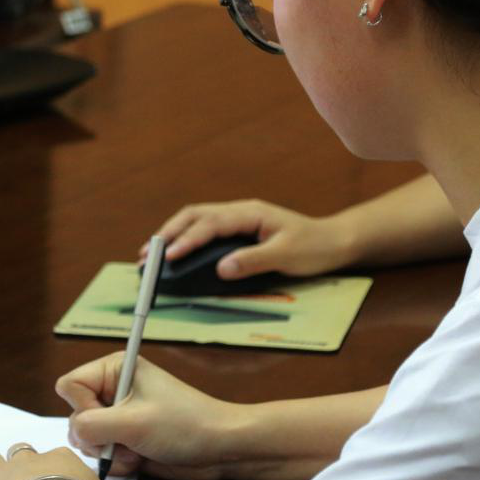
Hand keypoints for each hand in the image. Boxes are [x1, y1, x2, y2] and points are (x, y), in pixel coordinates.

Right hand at [56, 354, 239, 479]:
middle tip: (125, 439)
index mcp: (114, 369)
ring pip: (86, 438)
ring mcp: (120, 416)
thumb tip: (74, 433)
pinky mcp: (126, 439)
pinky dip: (116, 461)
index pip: (70, 385)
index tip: (110, 418)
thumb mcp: (133, 421)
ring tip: (135, 452)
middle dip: (96, 436)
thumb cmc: (183, 424)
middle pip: (75, 414)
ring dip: (107, 452)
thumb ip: (91, 424)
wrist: (219, 448)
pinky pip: (102, 453)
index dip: (82, 407)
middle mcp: (113, 390)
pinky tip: (138, 460)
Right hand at [143, 199, 355, 278]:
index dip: (187, 240)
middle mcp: (240, 211)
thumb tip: (221, 269)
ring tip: (152, 252)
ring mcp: (238, 218)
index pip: (209, 225)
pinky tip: (176, 250)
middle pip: (195, 215)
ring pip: (197, 219)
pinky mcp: (239, 228)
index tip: (168, 256)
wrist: (333, 242)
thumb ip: (253, 261)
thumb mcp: (286, 256)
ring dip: (173, 233)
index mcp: (249, 214)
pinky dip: (186, 236)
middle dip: (168, 233)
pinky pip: (205, 227)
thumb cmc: (313, 248)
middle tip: (146, 254)